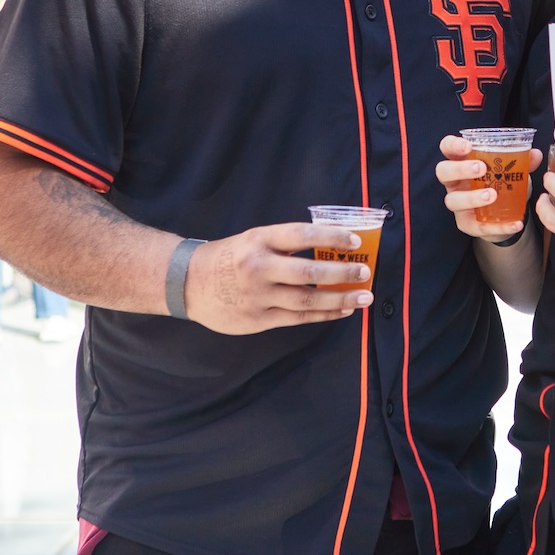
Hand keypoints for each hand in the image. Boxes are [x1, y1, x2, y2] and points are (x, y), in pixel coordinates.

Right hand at [182, 222, 373, 333]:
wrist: (187, 283)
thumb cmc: (229, 257)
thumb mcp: (252, 239)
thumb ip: (284, 244)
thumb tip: (329, 247)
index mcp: (259, 239)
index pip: (301, 234)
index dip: (330, 237)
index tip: (354, 241)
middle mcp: (260, 267)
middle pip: (309, 271)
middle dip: (342, 273)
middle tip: (366, 272)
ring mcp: (259, 296)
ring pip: (307, 299)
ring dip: (339, 299)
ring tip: (363, 297)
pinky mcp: (258, 319)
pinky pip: (297, 318)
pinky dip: (323, 315)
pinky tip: (341, 310)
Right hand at [436, 135, 541, 243]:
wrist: (504, 212)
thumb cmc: (500, 182)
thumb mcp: (510, 169)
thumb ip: (522, 160)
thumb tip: (535, 154)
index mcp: (461, 161)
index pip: (447, 147)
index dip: (453, 145)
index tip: (468, 146)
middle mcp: (454, 181)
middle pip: (443, 172)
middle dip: (460, 169)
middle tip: (481, 169)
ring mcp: (458, 203)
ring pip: (453, 200)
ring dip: (471, 197)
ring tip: (492, 195)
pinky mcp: (466, 224)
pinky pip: (477, 226)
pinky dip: (497, 227)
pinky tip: (515, 224)